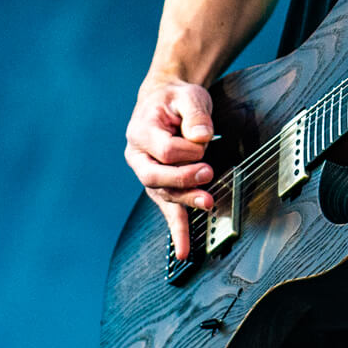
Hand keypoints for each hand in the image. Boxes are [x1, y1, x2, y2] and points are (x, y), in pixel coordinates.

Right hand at [126, 79, 217, 261]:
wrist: (166, 103)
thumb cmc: (176, 100)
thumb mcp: (188, 96)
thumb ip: (195, 114)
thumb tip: (201, 137)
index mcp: (141, 132)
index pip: (164, 149)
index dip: (187, 149)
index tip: (205, 139)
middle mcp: (138, 157)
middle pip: (156, 176)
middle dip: (183, 178)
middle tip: (207, 173)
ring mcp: (147, 175)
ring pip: (164, 194)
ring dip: (186, 201)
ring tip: (208, 202)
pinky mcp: (161, 188)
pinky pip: (168, 212)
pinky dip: (177, 232)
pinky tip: (184, 251)